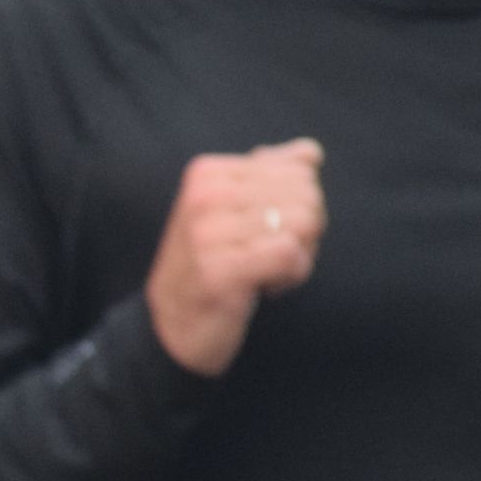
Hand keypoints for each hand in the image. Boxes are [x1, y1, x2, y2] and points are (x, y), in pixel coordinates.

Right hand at [144, 138, 325, 376]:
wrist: (171, 329)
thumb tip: (309, 152)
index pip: (299, 168)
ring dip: (300, 256)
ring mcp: (208, 234)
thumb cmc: (211, 267)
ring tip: (267, 272)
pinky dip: (292, 276)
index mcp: (207, 173)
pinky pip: (291, 254)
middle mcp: (204, 196)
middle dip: (306, 230)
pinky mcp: (220, 270)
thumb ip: (270, 175)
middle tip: (271, 256)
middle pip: (307, 194)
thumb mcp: (233, 211)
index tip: (266, 232)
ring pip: (304, 223)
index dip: (300, 205)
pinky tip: (268, 287)